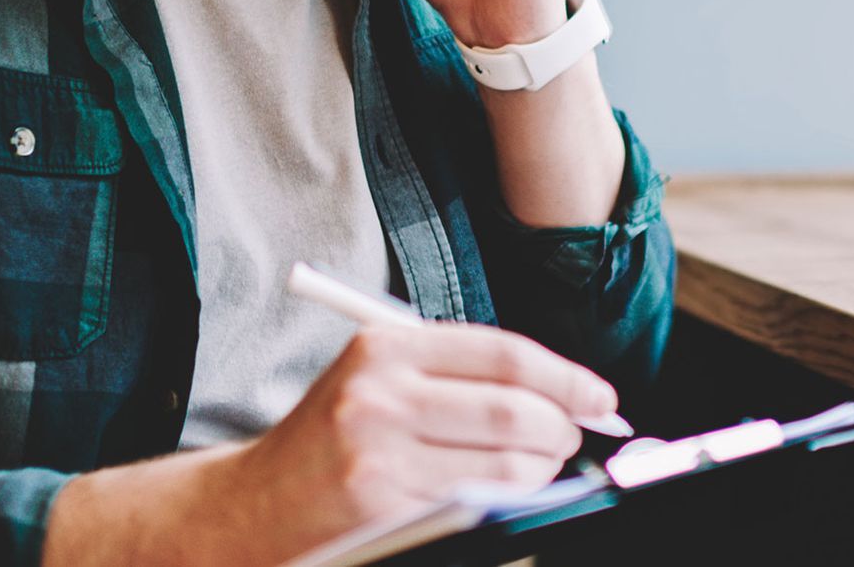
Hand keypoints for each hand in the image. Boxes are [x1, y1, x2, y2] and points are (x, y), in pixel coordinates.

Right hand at [230, 321, 615, 561]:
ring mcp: (382, 454)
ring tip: (542, 464)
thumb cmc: (331, 439)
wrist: (253, 504)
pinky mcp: (385, 507)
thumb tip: (557, 390)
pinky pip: (478, 503)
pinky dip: (511, 500)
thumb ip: (454, 374)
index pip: (504, 354)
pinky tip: (510, 495)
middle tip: (574, 435)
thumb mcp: (377, 379)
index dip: (565, 376)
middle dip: (562, 426)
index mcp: (384, 347)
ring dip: (543, 468)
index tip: (599, 395)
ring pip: (506, 461)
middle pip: (514, 408)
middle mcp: (381, 394)